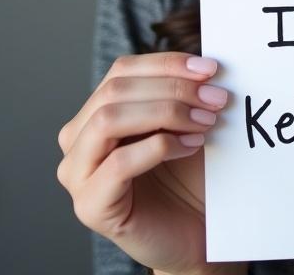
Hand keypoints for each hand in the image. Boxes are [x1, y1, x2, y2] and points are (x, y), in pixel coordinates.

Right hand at [56, 51, 237, 274]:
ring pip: (108, 120)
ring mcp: (78, 175)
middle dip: (173, 88)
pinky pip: (119, 162)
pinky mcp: (90, 205)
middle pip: (115, 91)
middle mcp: (77, 141)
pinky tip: (191, 146)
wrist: (194, 232)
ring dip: (165, 113)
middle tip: (216, 98)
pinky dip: (161, 146)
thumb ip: (183, 90)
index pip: (121, 70)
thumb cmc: (188, 174)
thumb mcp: (185, 121)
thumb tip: (205, 61)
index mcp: (95, 114)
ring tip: (205, 122)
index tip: (210, 68)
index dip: (167, 63)